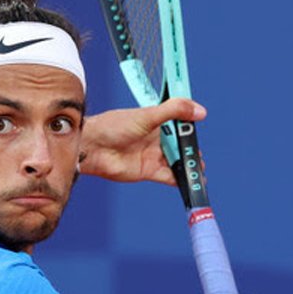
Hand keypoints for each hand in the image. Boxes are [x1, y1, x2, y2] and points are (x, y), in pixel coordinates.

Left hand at [80, 98, 206, 184]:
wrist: (92, 147)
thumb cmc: (114, 126)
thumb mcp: (148, 115)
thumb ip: (174, 111)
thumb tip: (200, 111)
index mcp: (156, 122)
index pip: (179, 124)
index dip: (190, 127)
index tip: (199, 129)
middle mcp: (156, 139)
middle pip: (180, 145)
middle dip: (192, 151)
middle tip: (200, 156)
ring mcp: (152, 155)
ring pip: (176, 162)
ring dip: (189, 167)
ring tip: (199, 171)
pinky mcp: (147, 171)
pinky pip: (168, 176)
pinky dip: (180, 180)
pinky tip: (189, 182)